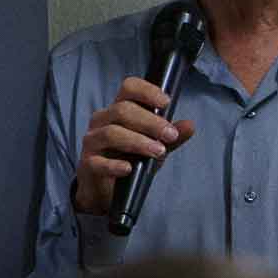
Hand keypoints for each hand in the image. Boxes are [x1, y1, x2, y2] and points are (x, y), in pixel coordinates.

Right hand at [71, 77, 194, 215]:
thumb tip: (189, 126)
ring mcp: (92, 142)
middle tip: (169, 134)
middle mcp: (102, 121)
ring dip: (137, 141)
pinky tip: (129, 168)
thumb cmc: (128, 160)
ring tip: (157, 151)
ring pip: (111, 133)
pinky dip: (115, 165)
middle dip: (150, 121)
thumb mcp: (154, 147)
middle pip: (122, 110)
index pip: (128, 88)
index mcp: (118, 110)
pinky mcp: (87, 164)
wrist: (106, 189)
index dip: (147, 91)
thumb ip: (171, 138)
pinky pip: (99, 162)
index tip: (166, 102)